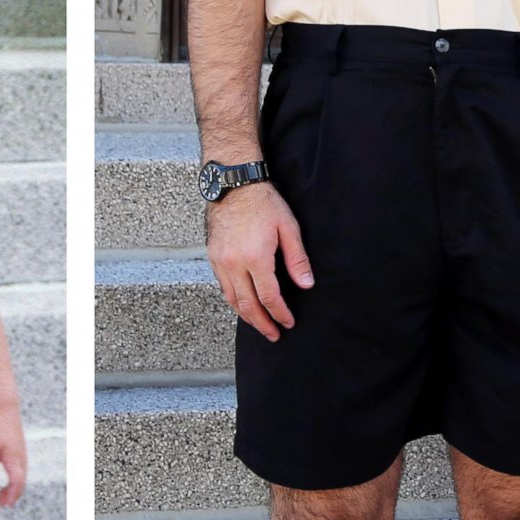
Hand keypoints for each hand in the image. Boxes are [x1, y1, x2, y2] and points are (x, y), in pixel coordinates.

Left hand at [0, 404, 27, 507]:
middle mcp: (21, 457)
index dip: (11, 495)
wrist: (4, 407)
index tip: (4, 504)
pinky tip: (5, 477)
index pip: (17, 482)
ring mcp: (21, 453)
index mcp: (15, 459)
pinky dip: (14, 478)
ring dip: (13, 486)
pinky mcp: (18, 448)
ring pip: (21, 475)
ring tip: (2, 494)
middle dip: (13, 494)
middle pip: (21, 481)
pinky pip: (19, 468)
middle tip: (2, 503)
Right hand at [205, 181, 310, 341]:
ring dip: (246, 316)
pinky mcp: (212, 256)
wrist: (233, 184)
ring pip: (231, 299)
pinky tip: (243, 304)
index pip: (269, 297)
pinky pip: (222, 286)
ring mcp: (220, 261)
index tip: (288, 322)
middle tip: (274, 335)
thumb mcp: (288, 228)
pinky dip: (233, 300)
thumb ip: (297, 259)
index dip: (279, 313)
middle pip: (248, 305)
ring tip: (259, 325)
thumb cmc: (263, 202)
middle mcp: (234, 263)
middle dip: (262, 323)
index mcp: (255, 258)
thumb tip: (306, 285)